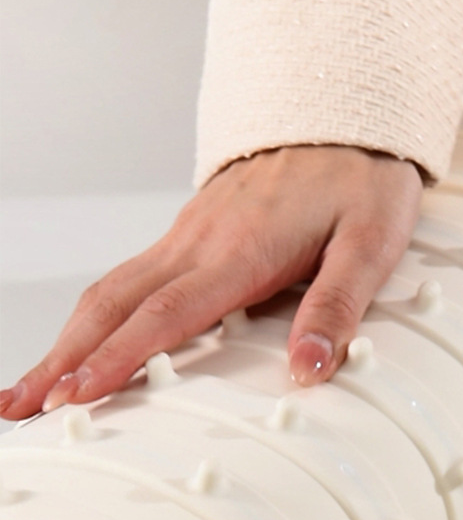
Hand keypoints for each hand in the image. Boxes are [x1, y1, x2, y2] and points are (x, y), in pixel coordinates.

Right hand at [0, 146, 422, 418]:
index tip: (76, 395)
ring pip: (112, 287)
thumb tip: (308, 369)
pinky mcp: (191, 228)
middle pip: (115, 302)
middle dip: (63, 357)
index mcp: (242, 249)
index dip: (117, 357)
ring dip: (69, 336)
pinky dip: (97, 312)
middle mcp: (201, 240)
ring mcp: (190, 231)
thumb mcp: (372, 242)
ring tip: (35, 384)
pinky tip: (87, 336)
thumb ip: (338, 305)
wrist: (344, 114)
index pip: (166, 312)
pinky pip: (130, 273)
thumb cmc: (360, 177)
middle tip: (20, 405)